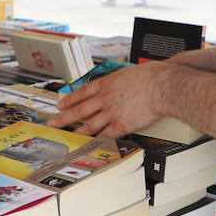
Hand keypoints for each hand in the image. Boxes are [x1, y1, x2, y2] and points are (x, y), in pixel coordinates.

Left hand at [50, 62, 171, 137]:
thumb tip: (125, 78)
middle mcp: (106, 97)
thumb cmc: (153, 76)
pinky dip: (98, 140)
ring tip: (68, 136)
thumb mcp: (131, 71)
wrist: (162, 86)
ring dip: (77, 131)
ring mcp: (112, 112)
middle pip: (80, 109)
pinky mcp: (122, 125)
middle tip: (54, 122)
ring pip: (89, 124)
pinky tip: (91, 144)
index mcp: (108, 83)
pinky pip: (107, 135)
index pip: (83, 92)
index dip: (70, 99)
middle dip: (64, 117)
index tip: (61, 103)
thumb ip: (123, 78)